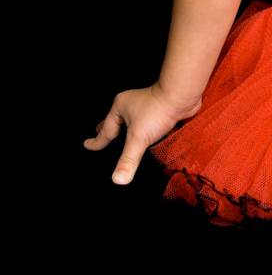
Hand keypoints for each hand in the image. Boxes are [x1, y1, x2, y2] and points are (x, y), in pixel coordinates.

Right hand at [83, 82, 203, 184]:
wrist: (182, 94)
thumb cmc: (158, 110)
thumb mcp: (138, 138)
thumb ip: (128, 159)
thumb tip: (118, 180)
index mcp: (120, 107)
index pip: (105, 130)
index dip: (97, 141)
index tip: (87, 145)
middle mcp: (130, 104)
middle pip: (115, 121)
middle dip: (108, 129)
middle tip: (98, 135)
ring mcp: (145, 106)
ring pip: (130, 121)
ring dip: (126, 129)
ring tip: (120, 138)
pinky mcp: (159, 109)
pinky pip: (145, 122)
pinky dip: (142, 129)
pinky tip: (146, 136)